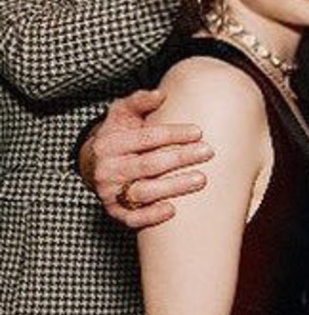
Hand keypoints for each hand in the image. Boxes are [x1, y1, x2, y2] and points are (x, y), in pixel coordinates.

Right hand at [81, 89, 212, 228]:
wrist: (95, 164)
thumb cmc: (118, 135)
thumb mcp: (122, 114)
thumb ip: (139, 102)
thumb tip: (160, 95)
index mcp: (109, 144)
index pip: (146, 138)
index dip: (174, 134)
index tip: (198, 132)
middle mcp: (108, 169)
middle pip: (149, 165)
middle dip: (181, 158)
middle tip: (208, 152)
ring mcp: (111, 192)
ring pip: (144, 192)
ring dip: (174, 186)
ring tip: (201, 179)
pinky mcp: (115, 211)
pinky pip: (133, 218)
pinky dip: (152, 216)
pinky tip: (173, 209)